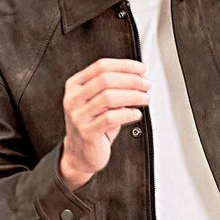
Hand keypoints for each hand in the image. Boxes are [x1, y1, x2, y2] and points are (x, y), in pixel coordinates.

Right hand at [60, 58, 150, 190]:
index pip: (101, 66)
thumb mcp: (100, 101)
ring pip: (109, 97)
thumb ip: (116, 87)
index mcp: (75, 86)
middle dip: (131, 80)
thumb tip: (140, 75)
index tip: (141, 69)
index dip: (124, 65)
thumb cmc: (93, 125)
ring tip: (144, 98)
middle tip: (146, 84)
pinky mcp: (87, 132)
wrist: (80, 153)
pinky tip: (135, 114)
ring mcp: (78, 116)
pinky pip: (111, 118)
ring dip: (133, 95)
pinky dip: (128, 113)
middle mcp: (74, 99)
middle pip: (106, 80)